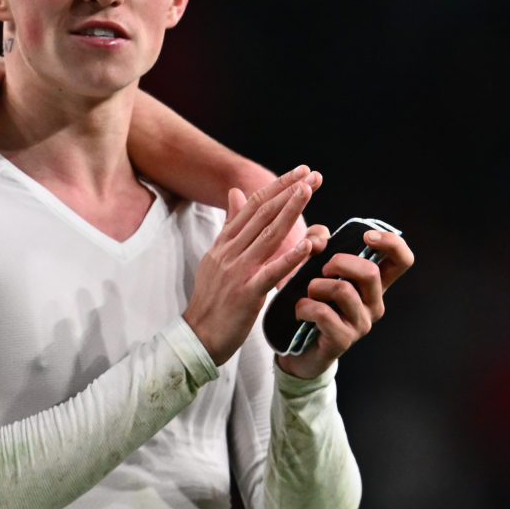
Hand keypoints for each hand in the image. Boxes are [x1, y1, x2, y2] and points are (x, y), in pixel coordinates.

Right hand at [184, 165, 321, 365]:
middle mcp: (228, 252)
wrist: (197, 336)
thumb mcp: (216, 257)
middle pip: (261, 214)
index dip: (277, 187)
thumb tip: (235, 192)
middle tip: (311, 174)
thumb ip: (230, 226)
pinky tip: (307, 245)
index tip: (300, 172)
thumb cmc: (212, 300)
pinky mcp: (246, 293)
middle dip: (288, 191)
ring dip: (290, 211)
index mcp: (223, 243)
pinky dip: (289, 257)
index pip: (252, 205)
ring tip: (309, 192)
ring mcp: (236, 271)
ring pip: (267, 235)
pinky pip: (270, 272)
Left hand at [275, 229, 414, 379]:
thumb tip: (321, 239)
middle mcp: (374, 304)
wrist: (297, 346)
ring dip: (315, 286)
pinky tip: (300, 312)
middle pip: (370, 272)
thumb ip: (317, 242)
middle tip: (322, 269)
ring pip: (343, 290)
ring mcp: (361, 324)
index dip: (391, 243)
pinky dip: (304, 306)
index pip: (402, 260)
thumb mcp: (312, 264)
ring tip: (307, 294)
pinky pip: (323, 313)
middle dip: (340, 262)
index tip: (367, 236)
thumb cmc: (310, 299)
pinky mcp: (344, 340)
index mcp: (374, 284)